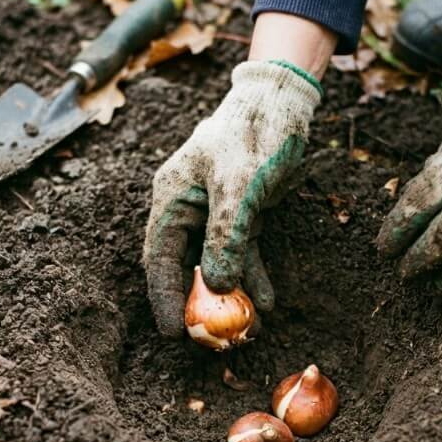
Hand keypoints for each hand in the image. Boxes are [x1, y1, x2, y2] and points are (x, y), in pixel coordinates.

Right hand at [144, 60, 321, 336]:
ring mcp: (213, 212)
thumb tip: (220, 285)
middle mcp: (186, 208)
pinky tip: (268, 302)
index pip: (159, 257)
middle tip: (211, 339)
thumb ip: (227, 235)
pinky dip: (253, 275)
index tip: (173, 332)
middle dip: (199, 303)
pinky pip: (242, 252)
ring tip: (249, 328)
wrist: (282, 103)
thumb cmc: (254, 135)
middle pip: (184, 266)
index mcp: (172, 198)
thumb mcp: (240, 185)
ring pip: (216, 263)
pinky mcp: (240, 213)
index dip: (164, 297)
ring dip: (232, 294)